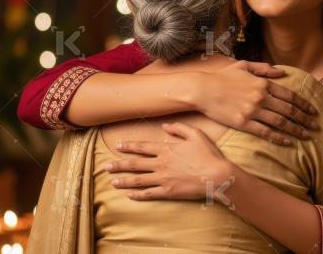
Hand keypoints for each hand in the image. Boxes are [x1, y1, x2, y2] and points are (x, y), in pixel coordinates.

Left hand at [107, 122, 234, 201]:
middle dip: (119, 165)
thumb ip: (179, 129)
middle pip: (135, 164)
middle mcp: (161, 164)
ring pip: (138, 180)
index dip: (128, 147)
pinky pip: (149, 194)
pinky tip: (129, 195)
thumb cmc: (208, 155)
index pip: (142, 147)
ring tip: (112, 182)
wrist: (216, 176)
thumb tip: (164, 126)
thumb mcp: (196, 135)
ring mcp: (163, 179)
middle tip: (106, 166)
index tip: (117, 146)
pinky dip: (137, 195)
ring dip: (123, 181)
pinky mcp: (168, 192)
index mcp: (166, 149)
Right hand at [189, 60, 318, 145]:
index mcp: (263, 83)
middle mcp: (261, 97)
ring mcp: (253, 111)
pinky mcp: (244, 123)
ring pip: (281, 123)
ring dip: (297, 130)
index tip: (313, 111)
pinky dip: (279, 138)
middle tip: (316, 126)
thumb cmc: (222, 77)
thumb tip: (282, 72)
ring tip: (306, 136)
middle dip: (305, 119)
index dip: (304, 104)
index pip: (290, 95)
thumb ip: (263, 68)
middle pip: (289, 111)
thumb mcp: (244, 66)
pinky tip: (288, 142)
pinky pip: (266, 132)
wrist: (202, 90)